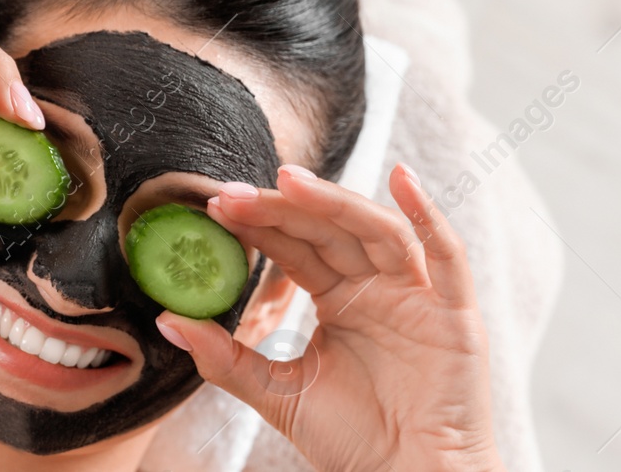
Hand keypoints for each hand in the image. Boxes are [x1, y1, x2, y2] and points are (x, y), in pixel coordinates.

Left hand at [156, 163, 504, 471]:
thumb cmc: (354, 441)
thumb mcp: (279, 394)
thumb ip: (226, 358)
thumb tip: (166, 319)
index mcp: (341, 300)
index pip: (298, 247)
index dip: (261, 224)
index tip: (216, 206)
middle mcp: (379, 287)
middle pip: (332, 231)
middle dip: (285, 209)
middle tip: (236, 193)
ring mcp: (418, 295)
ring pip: (378, 232)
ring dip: (337, 203)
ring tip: (290, 183)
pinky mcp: (455, 313)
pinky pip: (447, 255)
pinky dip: (430, 215)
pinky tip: (404, 180)